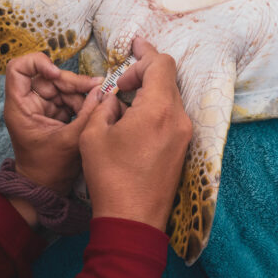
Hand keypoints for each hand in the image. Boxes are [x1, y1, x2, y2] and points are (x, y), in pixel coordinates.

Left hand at [3, 53, 103, 195]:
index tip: (57, 74)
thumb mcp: (70, 141)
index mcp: (20, 107)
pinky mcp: (54, 113)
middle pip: (48, 76)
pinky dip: (82, 100)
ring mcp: (41, 107)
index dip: (37, 63)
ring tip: (99, 99)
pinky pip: (68, 97)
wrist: (46, 189)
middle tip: (96, 87)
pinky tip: (95, 105)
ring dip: (81, 91)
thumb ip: (88, 114)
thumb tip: (102, 91)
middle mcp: (28, 103)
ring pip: (61, 85)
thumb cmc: (49, 169)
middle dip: (72, 81)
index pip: (17, 68)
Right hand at [78, 38, 192, 230]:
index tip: (125, 63)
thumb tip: (113, 97)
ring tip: (122, 102)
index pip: (161, 64)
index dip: (142, 57)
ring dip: (148, 92)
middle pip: (168, 79)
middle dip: (144, 72)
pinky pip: (171, 117)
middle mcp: (178, 118)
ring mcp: (184, 135)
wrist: (132, 219)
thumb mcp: (93, 134)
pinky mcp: (182, 149)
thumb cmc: (110, 177)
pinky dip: (154, 109)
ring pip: (170, 98)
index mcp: (159, 109)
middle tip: (122, 76)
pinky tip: (132, 121)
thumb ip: (103, 105)